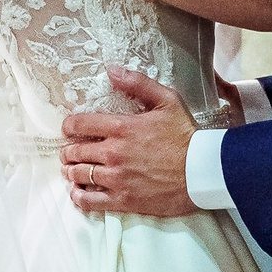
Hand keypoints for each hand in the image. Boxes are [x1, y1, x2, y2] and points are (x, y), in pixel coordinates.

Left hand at [61, 68, 196, 216]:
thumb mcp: (167, 100)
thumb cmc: (187, 137)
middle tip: (70, 151)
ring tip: (72, 170)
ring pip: (78, 175)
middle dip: (69, 150)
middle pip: (75, 152)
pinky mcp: (123, 200)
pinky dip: (78, 196)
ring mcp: (117, 178)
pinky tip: (78, 192)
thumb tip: (112, 70)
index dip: (69, 126)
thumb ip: (138, 83)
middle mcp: (114, 153)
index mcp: (121, 128)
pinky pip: (89, 201)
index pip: (80, 124)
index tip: (69, 129)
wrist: (203, 172)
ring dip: (71, 171)